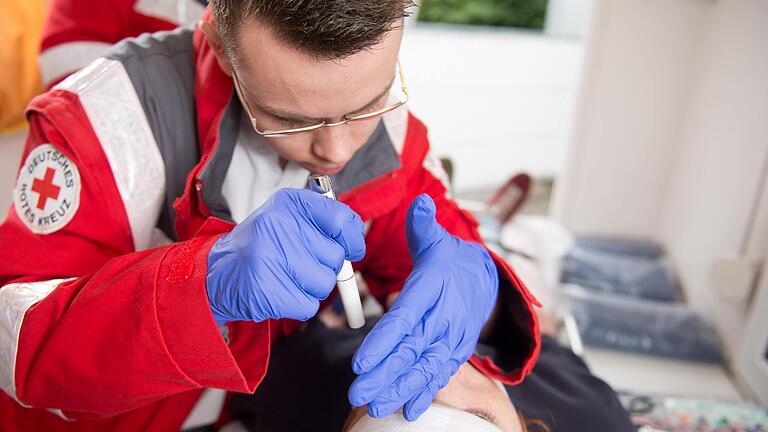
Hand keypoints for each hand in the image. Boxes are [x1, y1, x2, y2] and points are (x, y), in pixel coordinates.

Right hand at [206, 188, 364, 322]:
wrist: (217, 273)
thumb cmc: (263, 246)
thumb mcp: (289, 219)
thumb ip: (324, 224)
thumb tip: (356, 244)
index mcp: (290, 203)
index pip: (342, 220)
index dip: (352, 239)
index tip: (350, 248)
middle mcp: (279, 225)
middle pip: (335, 257)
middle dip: (325, 266)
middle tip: (299, 263)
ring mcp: (271, 258)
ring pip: (325, 283)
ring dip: (312, 287)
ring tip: (286, 276)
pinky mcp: (267, 290)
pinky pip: (309, 305)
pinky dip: (299, 304)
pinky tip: (280, 291)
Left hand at [348, 194, 497, 420]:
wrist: (484, 279)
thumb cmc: (447, 260)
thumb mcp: (435, 239)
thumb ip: (422, 225)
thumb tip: (420, 202)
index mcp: (431, 291)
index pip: (405, 319)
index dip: (384, 341)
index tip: (361, 361)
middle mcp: (443, 317)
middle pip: (411, 350)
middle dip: (384, 375)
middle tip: (358, 394)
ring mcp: (452, 337)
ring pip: (424, 368)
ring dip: (400, 389)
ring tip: (376, 406)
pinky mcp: (456, 351)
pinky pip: (440, 374)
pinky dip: (426, 393)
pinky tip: (408, 411)